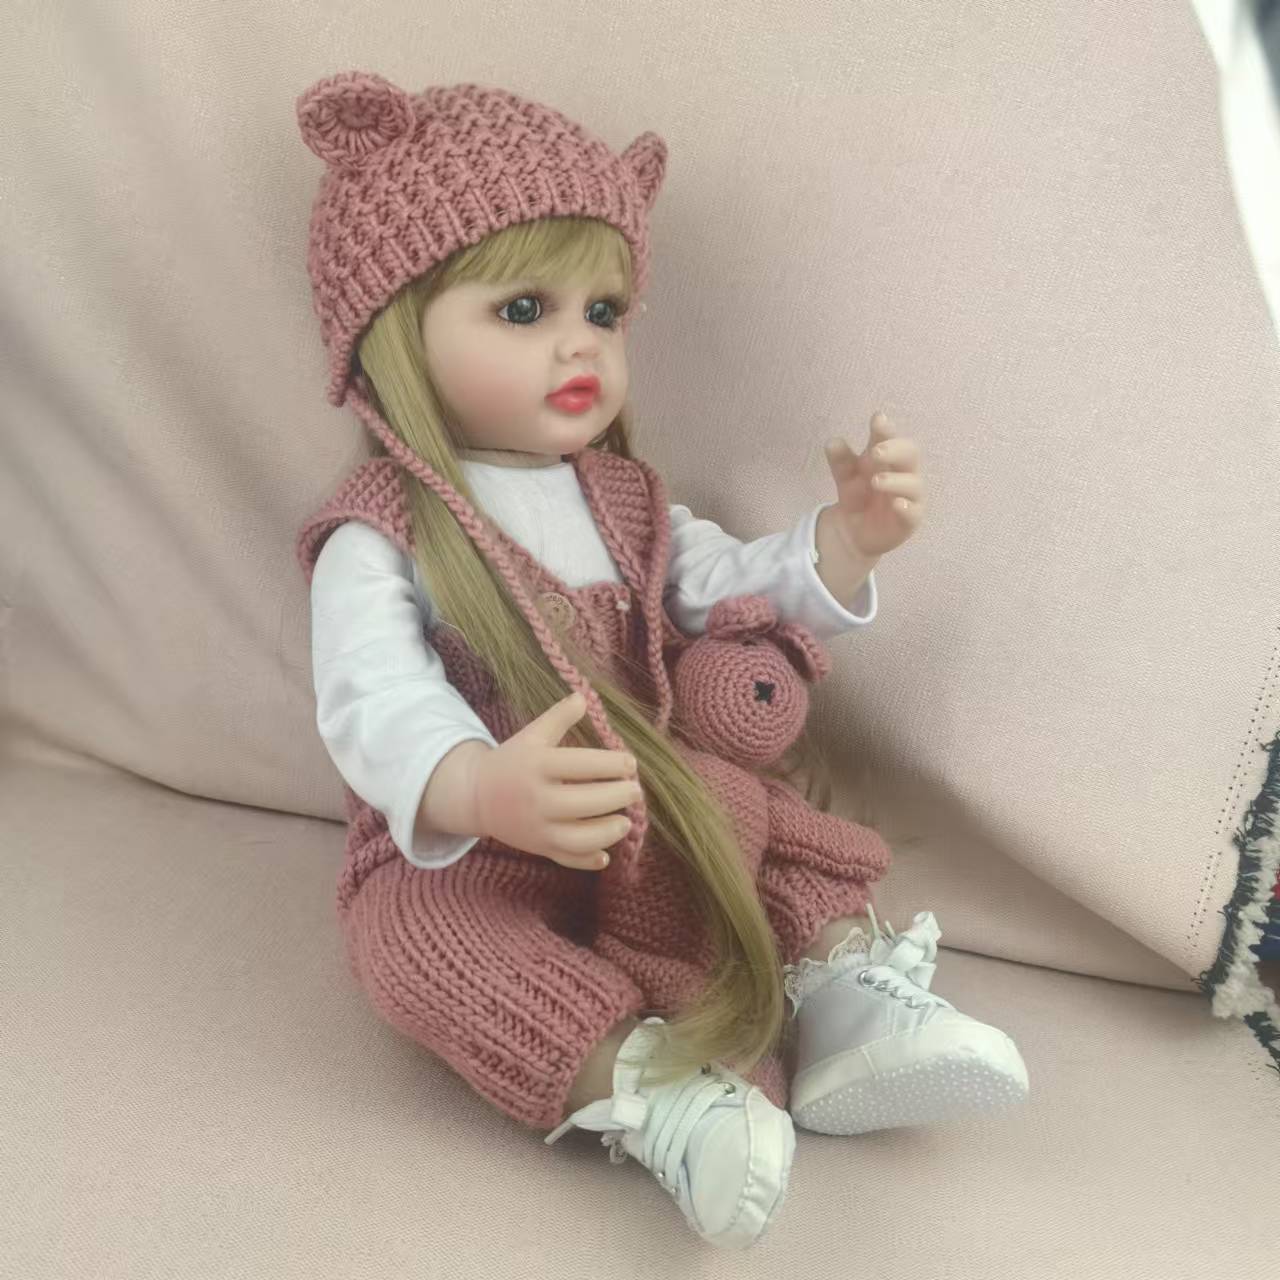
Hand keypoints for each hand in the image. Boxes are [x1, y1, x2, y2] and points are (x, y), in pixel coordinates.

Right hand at [469, 692, 640, 871]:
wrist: (476, 796)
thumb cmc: (513, 761)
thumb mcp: (531, 735)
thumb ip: (558, 717)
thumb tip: (583, 696)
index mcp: (537, 766)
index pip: (580, 765)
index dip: (610, 764)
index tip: (631, 763)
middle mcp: (537, 799)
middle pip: (583, 802)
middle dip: (616, 797)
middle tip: (636, 790)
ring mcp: (537, 827)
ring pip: (577, 838)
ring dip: (607, 832)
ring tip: (626, 822)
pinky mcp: (538, 847)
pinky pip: (565, 859)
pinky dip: (586, 861)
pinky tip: (605, 856)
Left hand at [823, 411, 924, 557]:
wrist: (854, 531)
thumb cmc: (857, 496)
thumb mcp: (845, 478)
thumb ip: (841, 461)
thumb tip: (832, 442)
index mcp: (888, 458)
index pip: (891, 439)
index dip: (885, 430)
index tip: (877, 419)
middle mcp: (903, 473)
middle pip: (910, 455)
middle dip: (895, 450)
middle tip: (875, 452)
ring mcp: (909, 496)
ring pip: (913, 484)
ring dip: (896, 481)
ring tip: (876, 481)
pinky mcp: (910, 519)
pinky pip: (914, 512)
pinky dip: (907, 507)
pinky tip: (897, 504)